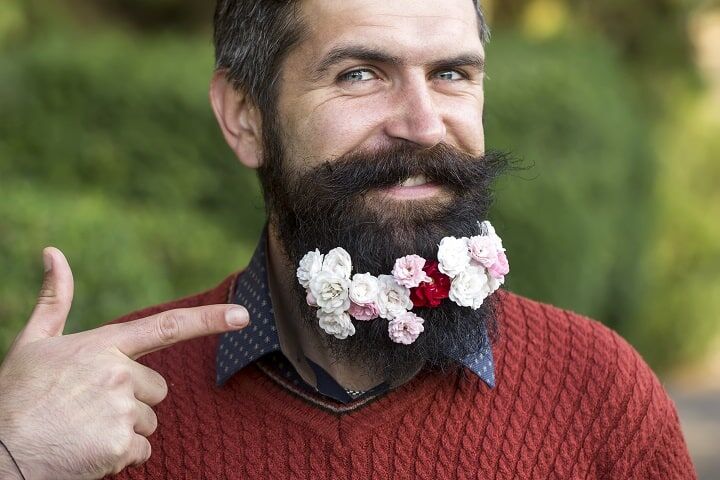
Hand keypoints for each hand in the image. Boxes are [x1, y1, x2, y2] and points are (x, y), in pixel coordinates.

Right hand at [0, 247, 249, 479]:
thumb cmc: (16, 396)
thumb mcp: (33, 342)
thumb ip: (54, 299)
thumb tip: (53, 252)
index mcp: (103, 346)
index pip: (166, 327)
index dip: (209, 321)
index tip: (244, 316)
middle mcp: (118, 374)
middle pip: (157, 389)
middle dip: (133, 400)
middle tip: (90, 408)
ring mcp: (121, 411)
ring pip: (149, 421)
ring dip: (124, 429)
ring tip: (83, 428)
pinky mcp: (120, 446)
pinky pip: (141, 452)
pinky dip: (120, 457)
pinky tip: (87, 450)